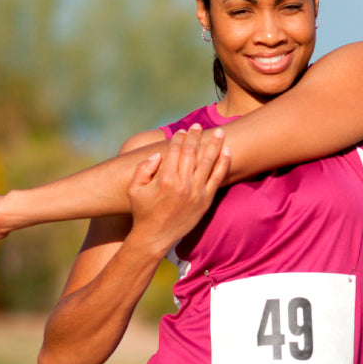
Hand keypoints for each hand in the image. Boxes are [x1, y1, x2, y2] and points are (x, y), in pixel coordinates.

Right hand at [126, 126, 229, 250]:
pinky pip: (218, 178)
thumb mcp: (135, 189)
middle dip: (196, 136)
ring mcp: (197, 192)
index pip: (175, 151)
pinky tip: (227, 151)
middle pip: (192, 153)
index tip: (183, 131)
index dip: (180, 138)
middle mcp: (183, 184)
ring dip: (214, 144)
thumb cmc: (143, 212)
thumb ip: (143, 169)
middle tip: (199, 126)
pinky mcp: (206, 200)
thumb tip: (158, 153)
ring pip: (208, 162)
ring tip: (220, 132)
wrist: (155, 237)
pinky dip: (224, 163)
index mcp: (165, 179)